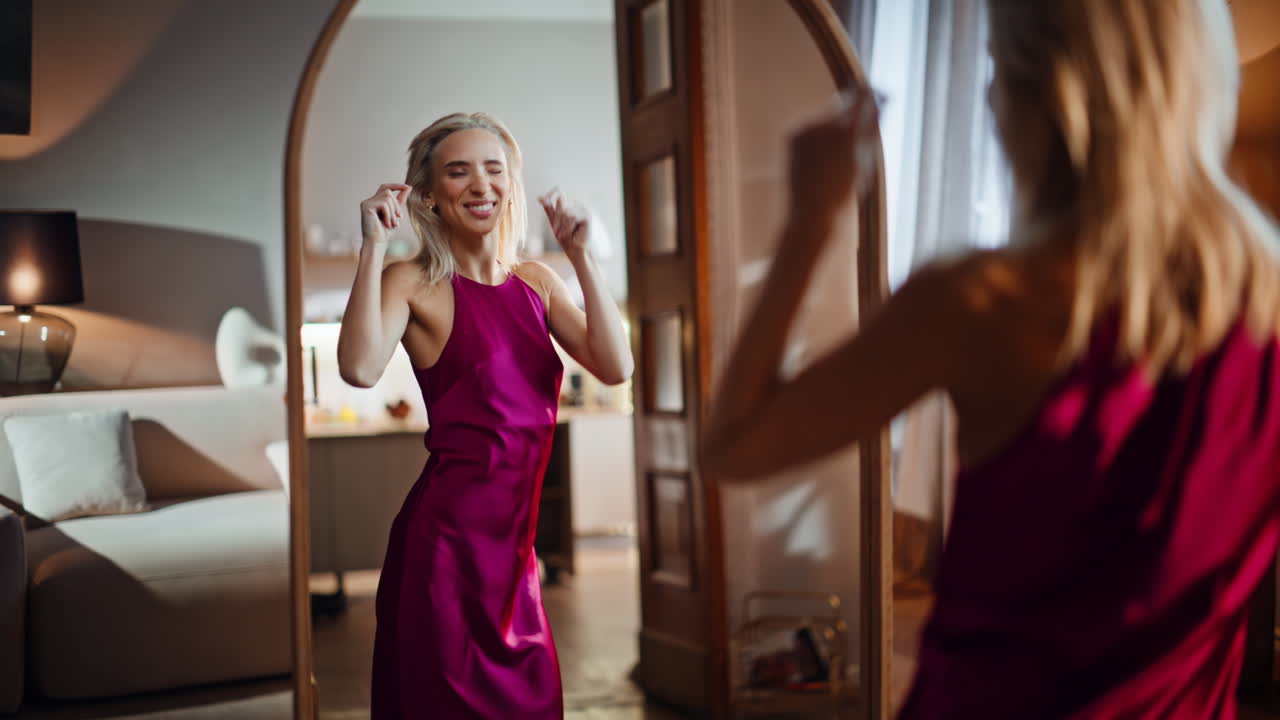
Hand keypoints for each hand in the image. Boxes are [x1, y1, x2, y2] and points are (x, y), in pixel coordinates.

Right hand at [359, 183, 412, 246]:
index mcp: (374, 202)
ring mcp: (366, 203)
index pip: (385, 188)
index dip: (396, 185)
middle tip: (397, 219)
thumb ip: (400, 201)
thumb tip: (408, 187)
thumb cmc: (385, 231)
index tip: (408, 187)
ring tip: (391, 223)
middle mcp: (369, 201)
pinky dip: (389, 214)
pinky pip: (384, 204)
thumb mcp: (395, 214)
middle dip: (396, 206)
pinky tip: (386, 224)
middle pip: (388, 192)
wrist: (376, 243)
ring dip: (393, 212)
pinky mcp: (366, 206)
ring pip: (387, 197)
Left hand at [538, 188, 589, 255]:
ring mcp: (584, 209)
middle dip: (556, 219)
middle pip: (560, 202)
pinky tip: (570, 236)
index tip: (541, 200)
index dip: (550, 194)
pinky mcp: (587, 216)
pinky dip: (568, 228)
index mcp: (571, 205)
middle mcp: (578, 205)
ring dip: (562, 226)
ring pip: (565, 211)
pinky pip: (571, 217)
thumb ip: (549, 210)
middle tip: (556, 233)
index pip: (559, 194)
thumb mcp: (555, 223)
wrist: (578, 253)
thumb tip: (539, 197)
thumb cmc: (568, 240)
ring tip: (563, 236)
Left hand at [787, 87, 880, 218]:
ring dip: (833, 124)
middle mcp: (824, 123)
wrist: (809, 212)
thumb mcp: (864, 160)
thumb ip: (870, 130)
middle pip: (842, 104)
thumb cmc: (843, 192)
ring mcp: (804, 127)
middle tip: (860, 113)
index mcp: (847, 130)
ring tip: (835, 152)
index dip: (870, 95)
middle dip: (851, 110)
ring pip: (825, 115)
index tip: (876, 95)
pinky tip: (819, 155)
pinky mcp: (791, 132)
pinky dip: (817, 134)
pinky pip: (809, 125)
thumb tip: (876, 107)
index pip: (861, 97)